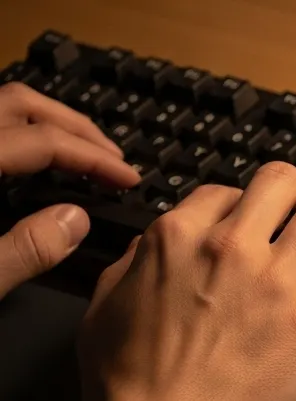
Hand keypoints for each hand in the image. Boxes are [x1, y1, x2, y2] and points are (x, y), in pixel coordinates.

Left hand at [0, 82, 140, 297]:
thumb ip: (24, 250)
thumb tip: (75, 222)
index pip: (42, 140)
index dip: (94, 158)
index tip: (130, 180)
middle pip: (20, 103)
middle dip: (75, 127)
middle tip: (113, 161)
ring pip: (2, 107)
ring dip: (48, 124)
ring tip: (82, 156)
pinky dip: (19, 135)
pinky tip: (34, 168)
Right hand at [80, 163, 295, 400]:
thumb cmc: (131, 386)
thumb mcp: (106, 307)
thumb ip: (136, 265)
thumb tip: (156, 249)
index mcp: (177, 238)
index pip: (224, 192)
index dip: (243, 204)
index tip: (255, 222)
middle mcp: (231, 247)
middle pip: (282, 183)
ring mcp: (277, 280)